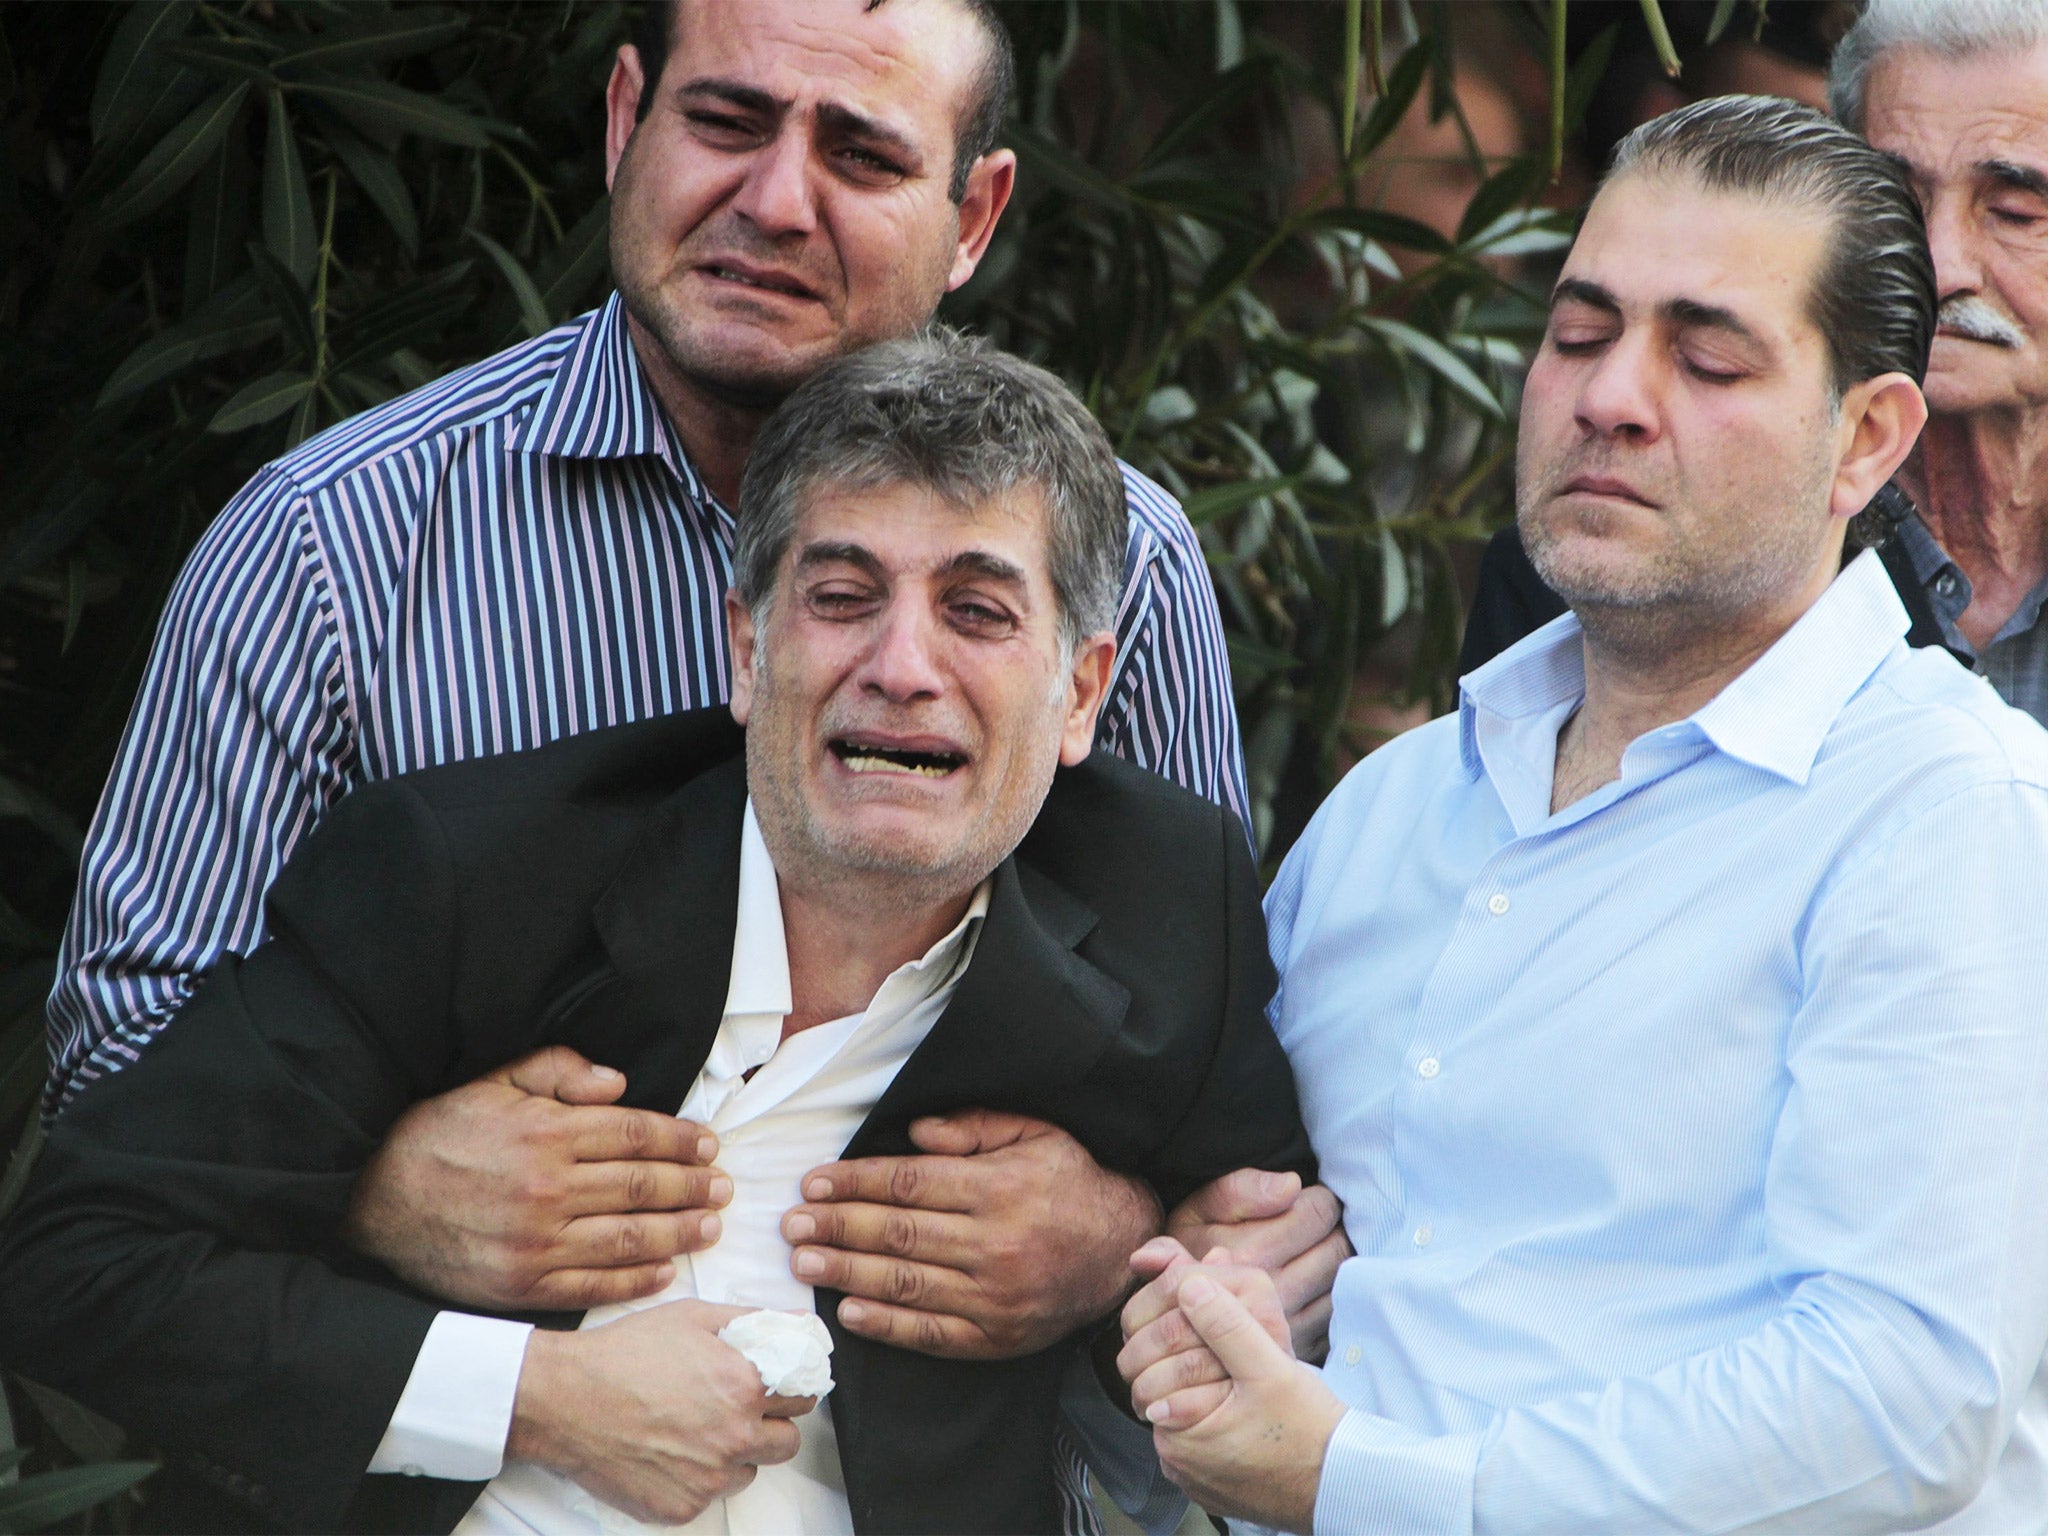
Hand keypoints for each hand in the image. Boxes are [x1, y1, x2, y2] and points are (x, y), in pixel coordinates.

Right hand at [343, 1045, 730, 1309]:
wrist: (373, 1200)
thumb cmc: (440, 1135)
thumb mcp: (494, 1083)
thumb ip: (558, 1071)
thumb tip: (619, 1082)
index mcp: (545, 1133)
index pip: (636, 1133)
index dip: (680, 1139)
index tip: (708, 1144)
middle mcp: (547, 1189)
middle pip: (643, 1186)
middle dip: (692, 1185)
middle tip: (723, 1186)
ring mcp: (536, 1243)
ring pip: (629, 1238)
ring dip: (680, 1232)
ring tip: (711, 1225)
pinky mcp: (522, 1286)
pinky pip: (594, 1286)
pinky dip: (637, 1281)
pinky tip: (665, 1270)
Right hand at [508, 1299, 815, 1524]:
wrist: (564, 1400)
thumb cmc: (624, 1355)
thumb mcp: (692, 1317)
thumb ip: (752, 1320)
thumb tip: (793, 1322)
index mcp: (744, 1387)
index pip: (804, 1397)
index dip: (791, 1388)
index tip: (778, 1387)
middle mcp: (734, 1437)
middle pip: (788, 1442)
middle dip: (772, 1425)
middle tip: (740, 1409)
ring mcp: (708, 1478)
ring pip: (750, 1471)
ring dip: (736, 1454)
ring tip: (697, 1428)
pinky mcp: (681, 1507)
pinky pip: (710, 1495)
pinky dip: (699, 1477)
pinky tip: (671, 1451)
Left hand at [781, 1110, 1161, 1358]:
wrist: (1123, 1249)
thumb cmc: (1072, 1181)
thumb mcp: (1035, 1132)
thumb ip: (974, 1127)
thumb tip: (913, 1132)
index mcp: (1000, 1187)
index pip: (909, 1184)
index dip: (855, 1183)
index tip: (813, 1183)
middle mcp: (995, 1243)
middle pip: (898, 1234)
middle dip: (838, 1228)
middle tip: (792, 1226)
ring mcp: (995, 1296)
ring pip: (907, 1285)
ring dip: (847, 1274)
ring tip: (804, 1264)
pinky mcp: (997, 1337)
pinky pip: (932, 1334)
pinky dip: (887, 1326)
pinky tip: (850, 1313)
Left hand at [1127, 1267, 1346, 1532]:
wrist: (1341, 1481)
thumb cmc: (1308, 1430)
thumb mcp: (1269, 1367)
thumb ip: (1226, 1324)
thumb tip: (1188, 1284)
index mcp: (1177, 1433)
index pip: (1152, 1368)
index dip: (1176, 1335)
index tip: (1204, 1322)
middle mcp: (1175, 1463)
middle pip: (1164, 1392)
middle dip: (1186, 1363)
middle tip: (1225, 1352)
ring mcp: (1192, 1479)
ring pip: (1180, 1415)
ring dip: (1199, 1391)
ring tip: (1235, 1378)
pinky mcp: (1211, 1488)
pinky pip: (1199, 1444)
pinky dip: (1213, 1424)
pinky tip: (1242, 1411)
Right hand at [1165, 1169, 1349, 1361]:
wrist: (1168, 1315)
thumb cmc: (1188, 1249)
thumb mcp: (1200, 1209)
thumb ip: (1240, 1190)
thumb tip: (1291, 1186)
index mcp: (1253, 1252)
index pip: (1318, 1213)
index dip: (1316, 1199)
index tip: (1302, 1201)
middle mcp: (1273, 1290)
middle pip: (1336, 1248)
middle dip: (1329, 1231)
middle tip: (1310, 1226)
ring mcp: (1286, 1322)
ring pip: (1337, 1281)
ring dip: (1330, 1263)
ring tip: (1307, 1254)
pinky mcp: (1294, 1345)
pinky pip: (1331, 1315)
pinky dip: (1326, 1296)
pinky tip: (1306, 1285)